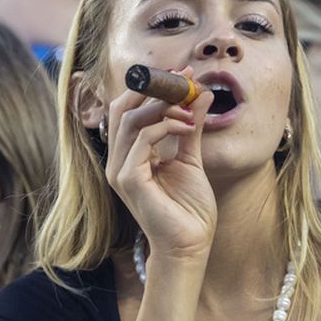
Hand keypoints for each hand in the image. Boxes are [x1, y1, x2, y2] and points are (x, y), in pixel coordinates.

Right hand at [103, 71, 216, 259]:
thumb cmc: (189, 208)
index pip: (129, 110)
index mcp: (129, 155)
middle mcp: (119, 160)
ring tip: (190, 107)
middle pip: (122, 109)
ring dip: (162, 106)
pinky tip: (188, 127)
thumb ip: (191, 127)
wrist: (191, 244)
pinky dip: (165, 126)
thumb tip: (201, 95)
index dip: (152, 88)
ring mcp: (120, 170)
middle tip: (185, 80)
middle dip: (154, 89)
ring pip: (130, 121)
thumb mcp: (191, 158)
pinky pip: (140, 140)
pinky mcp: (129, 180)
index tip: (183, 76)